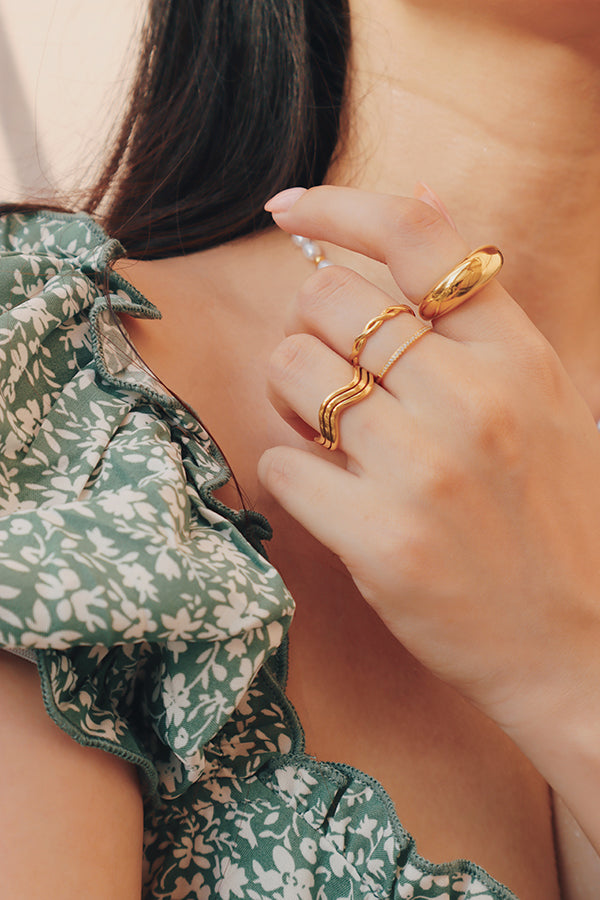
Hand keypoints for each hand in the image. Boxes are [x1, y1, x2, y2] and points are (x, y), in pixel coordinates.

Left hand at [258, 185, 599, 761]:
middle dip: (307, 327)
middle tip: (325, 370)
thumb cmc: (556, 519)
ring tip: (324, 431)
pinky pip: (282, 465)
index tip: (290, 208)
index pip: (416, 238)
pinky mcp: (382, 541)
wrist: (581, 646)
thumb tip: (424, 191)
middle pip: (327, 300)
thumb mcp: (544, 395)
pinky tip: (327, 489)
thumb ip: (479, 307)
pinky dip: (290, 470)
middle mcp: (472, 399)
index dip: (339, 207)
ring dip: (291, 396)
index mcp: (516, 355)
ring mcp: (425, 470)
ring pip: (293, 372)